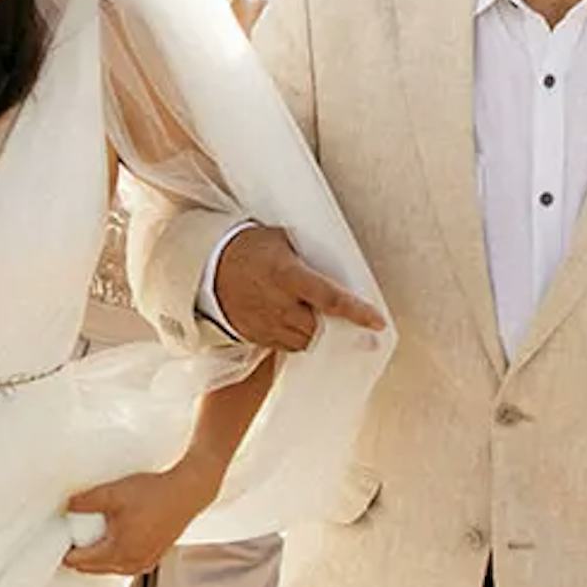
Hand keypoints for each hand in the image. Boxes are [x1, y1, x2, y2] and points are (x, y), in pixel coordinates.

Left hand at [63, 466, 210, 576]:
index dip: (66, 553)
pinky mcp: (155, 556)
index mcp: (118, 552)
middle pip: (94, 569)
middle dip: (79, 559)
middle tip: (67, 542)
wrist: (188, 492)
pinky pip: (126, 564)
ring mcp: (145, 562)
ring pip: (111, 568)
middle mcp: (131, 563)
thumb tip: (67, 506)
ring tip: (86, 543)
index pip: (81, 562)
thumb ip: (85, 501)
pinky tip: (112, 544)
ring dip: (97, 560)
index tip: (56, 542)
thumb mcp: (112, 493)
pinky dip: (114, 558)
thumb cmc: (153, 493)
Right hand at [209, 226, 387, 354]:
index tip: (378, 322)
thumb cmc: (249, 248)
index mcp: (288, 276)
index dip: (357, 312)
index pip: (330, 299)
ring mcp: (267, 324)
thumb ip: (310, 254)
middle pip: (320, 328)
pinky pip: (288, 346)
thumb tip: (340, 265)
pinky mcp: (258, 337)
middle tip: (353, 324)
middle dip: (337, 327)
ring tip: (320, 319)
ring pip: (306, 342)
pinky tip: (299, 323)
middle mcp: (279, 305)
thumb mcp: (281, 240)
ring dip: (319, 334)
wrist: (209, 268)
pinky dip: (299, 338)